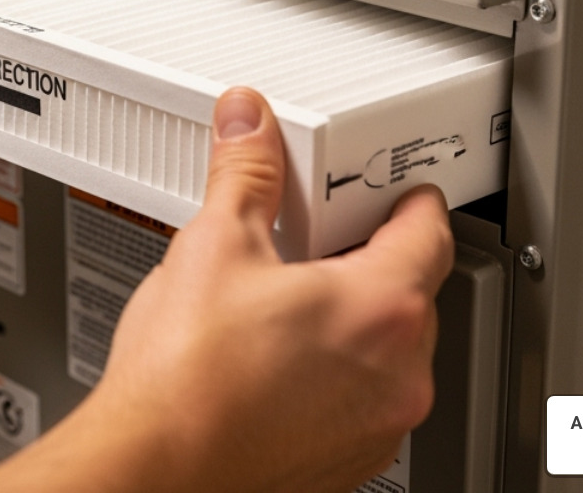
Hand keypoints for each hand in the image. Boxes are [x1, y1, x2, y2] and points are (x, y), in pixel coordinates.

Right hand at [0, 88, 451, 492]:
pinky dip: (336, 377)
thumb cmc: (185, 381)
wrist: (154, 468)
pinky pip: (365, 401)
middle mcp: (400, 374)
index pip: (429, 232)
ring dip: (353, 325)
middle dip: (367, 262)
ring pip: (389, 352)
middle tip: (314, 244)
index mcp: (382, 307)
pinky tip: (275, 364)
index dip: (408, 201)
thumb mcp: (215, 245)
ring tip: (283, 309)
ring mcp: (380, 426)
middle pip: (411, 291)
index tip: (396, 192)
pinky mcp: (350, 462)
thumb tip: (248, 125)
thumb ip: (244, 173)